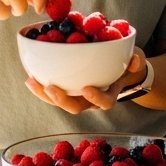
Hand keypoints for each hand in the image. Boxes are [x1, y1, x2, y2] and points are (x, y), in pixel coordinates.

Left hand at [26, 47, 146, 114]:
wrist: (119, 69)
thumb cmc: (126, 63)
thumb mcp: (135, 58)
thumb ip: (136, 60)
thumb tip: (134, 60)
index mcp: (109, 94)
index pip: (105, 102)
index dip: (96, 98)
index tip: (87, 88)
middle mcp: (91, 101)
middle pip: (76, 107)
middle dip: (61, 100)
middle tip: (50, 87)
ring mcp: (78, 97)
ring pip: (61, 102)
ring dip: (44, 94)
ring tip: (31, 81)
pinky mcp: (67, 90)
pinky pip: (53, 93)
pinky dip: (41, 87)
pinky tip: (30, 76)